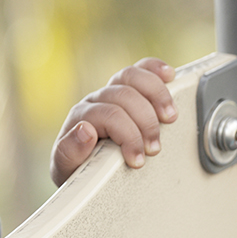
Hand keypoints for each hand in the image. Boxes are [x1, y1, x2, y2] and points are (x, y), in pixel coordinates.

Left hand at [50, 58, 176, 186]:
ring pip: (132, 77)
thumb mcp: (67, 168)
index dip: (128, 136)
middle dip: (145, 122)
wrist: (80, 167)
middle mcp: (95, 100)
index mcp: (80, 116)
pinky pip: (141, 69)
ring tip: (169, 118)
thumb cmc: (77, 168)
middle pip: (124, 95)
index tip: (138, 160)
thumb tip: (85, 131)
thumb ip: (69, 152)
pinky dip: (155, 69)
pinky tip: (169, 76)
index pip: (108, 114)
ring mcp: (112, 91)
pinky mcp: (127, 88)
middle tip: (154, 148)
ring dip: (156, 95)